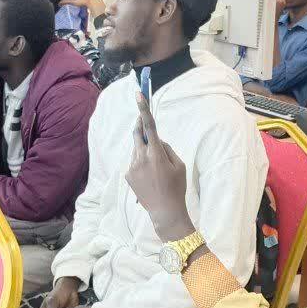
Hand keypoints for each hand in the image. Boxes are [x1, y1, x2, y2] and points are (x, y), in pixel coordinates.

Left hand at [125, 92, 193, 241]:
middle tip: (142, 120)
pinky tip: (150, 178)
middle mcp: (141, 158)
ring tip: (155, 168)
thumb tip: (156, 141)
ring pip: (137, 150)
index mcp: (156, 153)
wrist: (164, 212)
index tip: (138, 95)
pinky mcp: (128, 175)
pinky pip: (134, 162)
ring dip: (144, 150)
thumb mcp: (178, 165)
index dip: (143, 109)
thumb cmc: (176, 187)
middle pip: (137, 134)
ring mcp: (132, 167)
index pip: (149, 126)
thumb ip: (166, 149)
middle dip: (140, 126)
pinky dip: (141, 164)